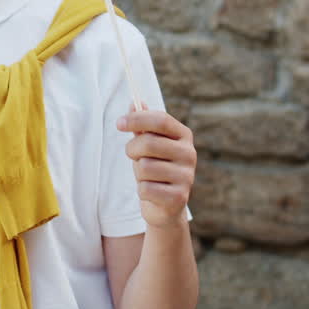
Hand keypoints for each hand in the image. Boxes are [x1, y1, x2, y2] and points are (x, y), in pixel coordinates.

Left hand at [116, 106, 195, 228]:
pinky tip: (151, 193)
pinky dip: (142, 191)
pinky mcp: (179, 198)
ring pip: (145, 167)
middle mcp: (189, 154)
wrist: (165, 206)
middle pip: (149, 142)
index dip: (137, 119)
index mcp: (183, 136)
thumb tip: (134, 102)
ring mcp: (187, 176)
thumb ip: (142, 124)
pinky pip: (146, 188)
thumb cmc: (155, 168)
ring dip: (138, 173)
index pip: (161, 120)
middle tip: (134, 157)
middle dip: (132, 150)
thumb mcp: (148, 144)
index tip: (118, 123)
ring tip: (147, 177)